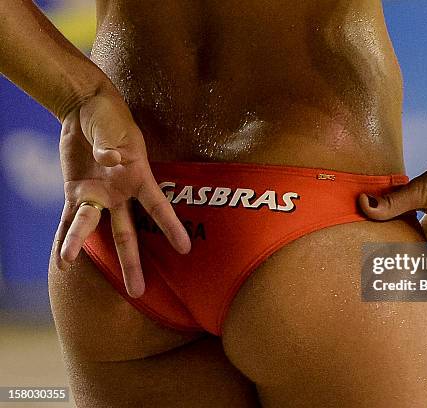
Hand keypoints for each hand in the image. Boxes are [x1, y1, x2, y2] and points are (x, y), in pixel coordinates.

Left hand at [53, 84, 190, 297]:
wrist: (87, 108)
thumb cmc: (109, 114)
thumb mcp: (111, 124)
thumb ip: (110, 144)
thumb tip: (110, 161)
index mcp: (138, 177)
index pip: (158, 207)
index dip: (171, 228)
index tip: (184, 249)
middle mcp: (120, 193)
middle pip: (127, 234)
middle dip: (131, 263)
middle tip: (138, 292)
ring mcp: (98, 195)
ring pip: (92, 227)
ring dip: (79, 245)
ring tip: (67, 263)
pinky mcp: (76, 191)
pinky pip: (68, 218)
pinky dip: (63, 236)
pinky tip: (61, 258)